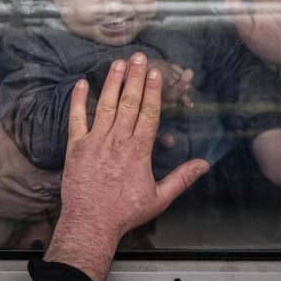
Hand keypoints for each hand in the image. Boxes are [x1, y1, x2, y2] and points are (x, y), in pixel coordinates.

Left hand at [45, 53, 209, 280]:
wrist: (91, 223)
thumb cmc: (125, 212)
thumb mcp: (159, 198)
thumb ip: (182, 178)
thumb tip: (204, 164)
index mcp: (138, 150)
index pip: (148, 113)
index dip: (152, 91)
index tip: (155, 73)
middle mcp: (118, 140)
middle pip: (129, 103)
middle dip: (135, 78)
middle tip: (139, 57)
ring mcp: (95, 141)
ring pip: (106, 105)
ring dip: (112, 82)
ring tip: (118, 62)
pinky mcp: (76, 146)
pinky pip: (77, 119)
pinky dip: (79, 100)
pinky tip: (82, 83)